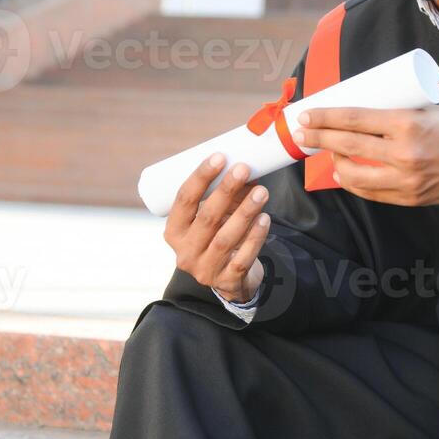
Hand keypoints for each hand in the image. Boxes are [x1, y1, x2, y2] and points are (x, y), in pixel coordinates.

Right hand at [165, 155, 269, 303]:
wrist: (229, 280)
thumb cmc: (218, 238)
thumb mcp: (212, 220)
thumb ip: (224, 197)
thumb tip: (247, 167)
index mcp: (174, 232)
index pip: (183, 200)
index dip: (201, 177)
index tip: (219, 157)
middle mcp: (185, 252)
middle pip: (206, 217)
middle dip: (226, 190)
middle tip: (243, 169)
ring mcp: (205, 269)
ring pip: (226, 238)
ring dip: (245, 212)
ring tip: (261, 192)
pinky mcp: (227, 281)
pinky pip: (243, 257)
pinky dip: (255, 237)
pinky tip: (265, 219)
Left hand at [292, 105, 438, 206]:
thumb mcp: (426, 109)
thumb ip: (394, 116)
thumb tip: (358, 114)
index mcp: (408, 124)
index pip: (354, 119)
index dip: (325, 117)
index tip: (307, 114)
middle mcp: (405, 154)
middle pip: (348, 145)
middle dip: (319, 137)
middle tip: (303, 131)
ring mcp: (407, 180)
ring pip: (354, 175)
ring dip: (334, 163)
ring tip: (326, 152)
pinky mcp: (411, 198)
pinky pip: (372, 192)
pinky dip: (354, 182)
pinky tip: (344, 173)